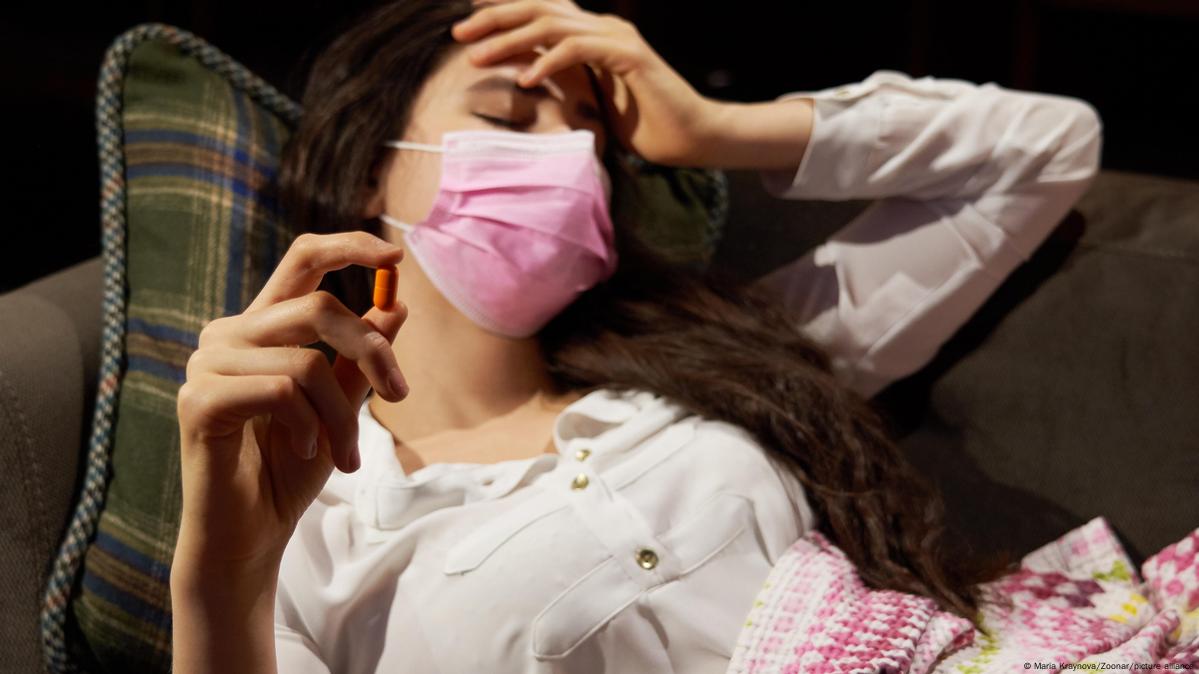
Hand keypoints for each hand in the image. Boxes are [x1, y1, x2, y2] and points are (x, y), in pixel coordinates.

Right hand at [174, 232, 407, 567]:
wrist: (251, 534)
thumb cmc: (290, 469)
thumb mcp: (341, 406)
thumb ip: (359, 359)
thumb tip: (397, 305)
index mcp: (260, 327)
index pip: (302, 261)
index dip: (349, 248)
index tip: (396, 255)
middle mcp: (227, 334)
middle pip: (317, 307)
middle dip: (372, 352)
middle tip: (400, 394)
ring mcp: (207, 365)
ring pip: (307, 361)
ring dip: (343, 415)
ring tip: (346, 454)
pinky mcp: (199, 400)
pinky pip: (281, 392)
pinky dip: (308, 427)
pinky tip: (304, 451)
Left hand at [452, 0, 723, 166]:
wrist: (694, 138)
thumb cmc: (647, 127)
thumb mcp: (594, 101)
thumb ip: (566, 82)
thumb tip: (527, 75)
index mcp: (594, 35)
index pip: (542, 12)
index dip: (503, 10)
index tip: (466, 20)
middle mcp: (604, 28)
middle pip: (540, 9)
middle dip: (494, 19)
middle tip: (457, 34)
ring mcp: (618, 38)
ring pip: (553, 25)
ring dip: (511, 39)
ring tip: (477, 58)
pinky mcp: (630, 56)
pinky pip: (579, 50)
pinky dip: (548, 62)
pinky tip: (525, 81)